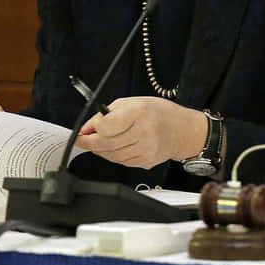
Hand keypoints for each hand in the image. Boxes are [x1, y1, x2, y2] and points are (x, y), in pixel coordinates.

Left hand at [75, 96, 206, 169]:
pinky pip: (120, 162)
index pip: (106, 126)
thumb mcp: (133, 102)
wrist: (183, 130)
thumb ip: (108, 113)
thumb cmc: (159, 112)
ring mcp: (145, 150)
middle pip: (106, 143)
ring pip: (111, 155)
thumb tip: (87, 127)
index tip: (86, 128)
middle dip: (89, 142)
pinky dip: (112, 156)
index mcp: (139, 112)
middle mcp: (143, 132)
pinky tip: (112, 148)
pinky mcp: (145, 162)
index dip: (92, 128)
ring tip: (97, 142)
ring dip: (99, 150)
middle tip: (81, 139)